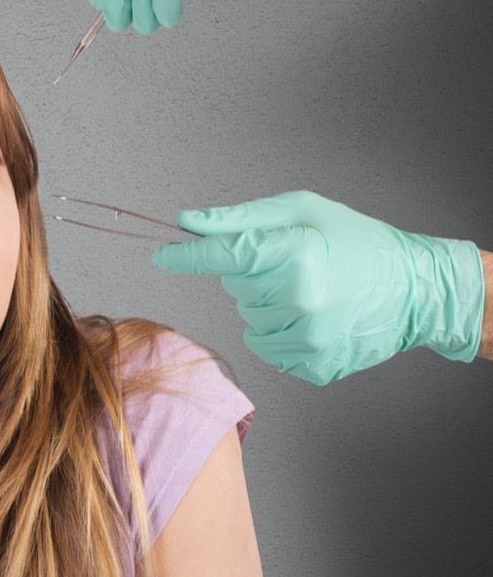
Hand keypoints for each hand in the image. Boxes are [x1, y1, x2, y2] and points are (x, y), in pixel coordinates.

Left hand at [152, 191, 484, 384]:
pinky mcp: (315, 365)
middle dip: (252, 273)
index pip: (223, 256)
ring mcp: (309, 339)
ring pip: (249, 320)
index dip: (186, 256)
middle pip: (235, 288)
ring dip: (266, 303)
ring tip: (307, 288)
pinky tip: (312, 316)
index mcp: (296, 256)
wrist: (415, 288)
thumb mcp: (301, 211)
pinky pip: (268, 348)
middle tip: (294, 262)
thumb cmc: (357, 240)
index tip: (161, 254)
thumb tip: (189, 223)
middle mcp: (299, 301)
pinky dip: (280, 332)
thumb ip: (239, 219)